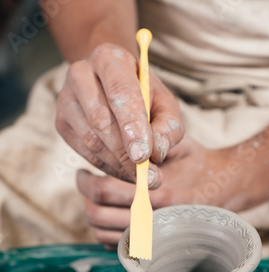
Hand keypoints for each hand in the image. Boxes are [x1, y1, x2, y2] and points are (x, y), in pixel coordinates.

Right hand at [56, 43, 183, 182]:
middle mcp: (81, 73)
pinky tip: (125, 172)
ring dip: (119, 165)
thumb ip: (169, 127)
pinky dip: (108, 168)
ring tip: (143, 177)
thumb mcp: (165, 105)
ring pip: (92, 140)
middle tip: (149, 177)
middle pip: (101, 120)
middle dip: (127, 154)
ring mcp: (66, 99)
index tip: (144, 156)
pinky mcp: (61, 123)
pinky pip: (85, 153)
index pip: (120, 92)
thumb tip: (157, 153)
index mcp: (110, 58)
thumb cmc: (145, 97)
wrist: (115, 87)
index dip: (132, 127)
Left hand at [77, 135, 244, 248]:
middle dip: (85, 196)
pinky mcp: (153, 244)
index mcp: (157, 192)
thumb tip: (117, 139)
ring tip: (93, 199)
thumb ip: (151, 143)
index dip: (85, 181)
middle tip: (83, 181)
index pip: (104, 190)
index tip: (81, 172)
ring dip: (92, 214)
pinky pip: (116, 246)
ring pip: (103, 233)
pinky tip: (109, 214)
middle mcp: (153, 218)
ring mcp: (152, 235)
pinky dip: (106, 232)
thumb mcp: (178, 144)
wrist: (224, 187)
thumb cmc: (196, 162)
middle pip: (98, 214)